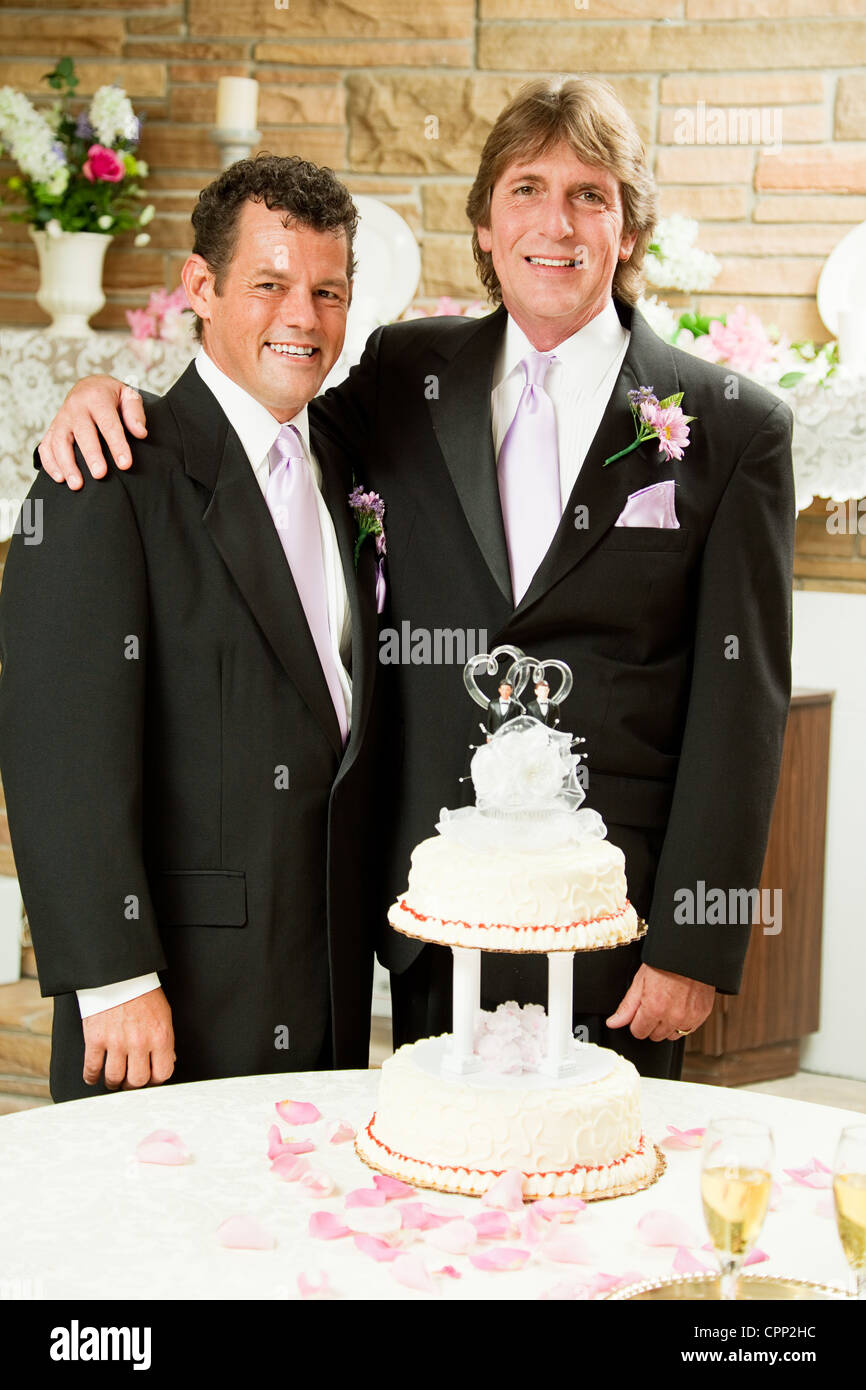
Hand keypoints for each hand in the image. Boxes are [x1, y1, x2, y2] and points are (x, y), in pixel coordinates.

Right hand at [38, 375, 146, 489]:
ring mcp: (61, 418)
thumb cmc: (112, 396)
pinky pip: (46, 446)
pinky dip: (50, 463)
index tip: (125, 464)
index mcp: (97, 398)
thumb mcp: (128, 396)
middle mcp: (76, 407)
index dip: (117, 445)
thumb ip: (135, 413)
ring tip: (77, 485)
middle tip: (100, 475)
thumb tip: (140, 433)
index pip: (108, 424)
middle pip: (82, 433)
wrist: (89, 386)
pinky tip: (60, 478)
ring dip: (67, 464)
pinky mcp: (52, 428)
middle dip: (91, 455)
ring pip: (59, 441)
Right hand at [81, 986, 174, 1089]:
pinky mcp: (95, 1039)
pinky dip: (90, 1076)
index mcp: (160, 1037)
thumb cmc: (142, 992)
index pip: (162, 1073)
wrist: (118, 974)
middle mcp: (139, 1043)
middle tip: (129, 1082)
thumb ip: (165, 1040)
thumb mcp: (163, 1014)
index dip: (156, 1081)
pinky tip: (92, 1076)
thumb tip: (168, 1060)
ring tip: (112, 1080)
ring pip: (114, 1078)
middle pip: (137, 1081)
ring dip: (113, 1083)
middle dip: (133, 1085)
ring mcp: (115, 1042)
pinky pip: (91, 1068)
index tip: (150, 1080)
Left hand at [606, 964, 714, 1042]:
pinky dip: (683, 1022)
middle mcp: (673, 1016)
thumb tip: (614, 1022)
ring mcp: (689, 1017)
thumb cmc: (665, 963)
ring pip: (673, 1035)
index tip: (640, 1012)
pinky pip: (689, 1029)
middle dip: (651, 1023)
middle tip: (654, 1005)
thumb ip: (627, 1006)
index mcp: (654, 1008)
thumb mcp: (640, 981)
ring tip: (668, 1005)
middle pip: (655, 1036)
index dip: (637, 1021)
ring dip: (668, 1025)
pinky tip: (680, 1006)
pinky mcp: (702, 1014)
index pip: (639, 1032)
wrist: (689, 952)